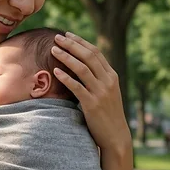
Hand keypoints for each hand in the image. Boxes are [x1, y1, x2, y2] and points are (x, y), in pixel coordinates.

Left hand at [51, 32, 131, 151]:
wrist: (115, 135)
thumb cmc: (107, 113)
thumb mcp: (106, 92)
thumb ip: (97, 78)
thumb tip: (81, 65)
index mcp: (112, 76)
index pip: (96, 52)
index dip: (81, 42)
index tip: (67, 34)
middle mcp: (108, 81)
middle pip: (89, 56)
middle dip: (72, 44)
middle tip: (57, 37)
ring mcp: (101, 92)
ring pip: (82, 68)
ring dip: (67, 56)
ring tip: (53, 49)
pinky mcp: (92, 104)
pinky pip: (77, 87)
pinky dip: (66, 77)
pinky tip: (55, 70)